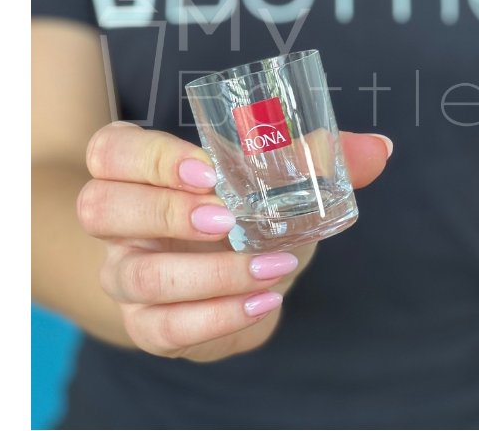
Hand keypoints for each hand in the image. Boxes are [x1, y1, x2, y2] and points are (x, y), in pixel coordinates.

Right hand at [77, 121, 390, 360]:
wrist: (227, 269)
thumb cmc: (244, 206)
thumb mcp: (275, 174)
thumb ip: (320, 156)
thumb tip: (377, 149)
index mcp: (134, 165)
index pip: (111, 151)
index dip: (151, 159)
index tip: (210, 170)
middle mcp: (117, 218)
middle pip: (101, 208)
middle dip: (165, 213)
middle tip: (229, 220)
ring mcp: (125, 273)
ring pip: (133, 276)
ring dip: (206, 273)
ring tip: (270, 267)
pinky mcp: (147, 323)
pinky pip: (163, 328)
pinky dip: (217, 317)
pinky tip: (264, 301)